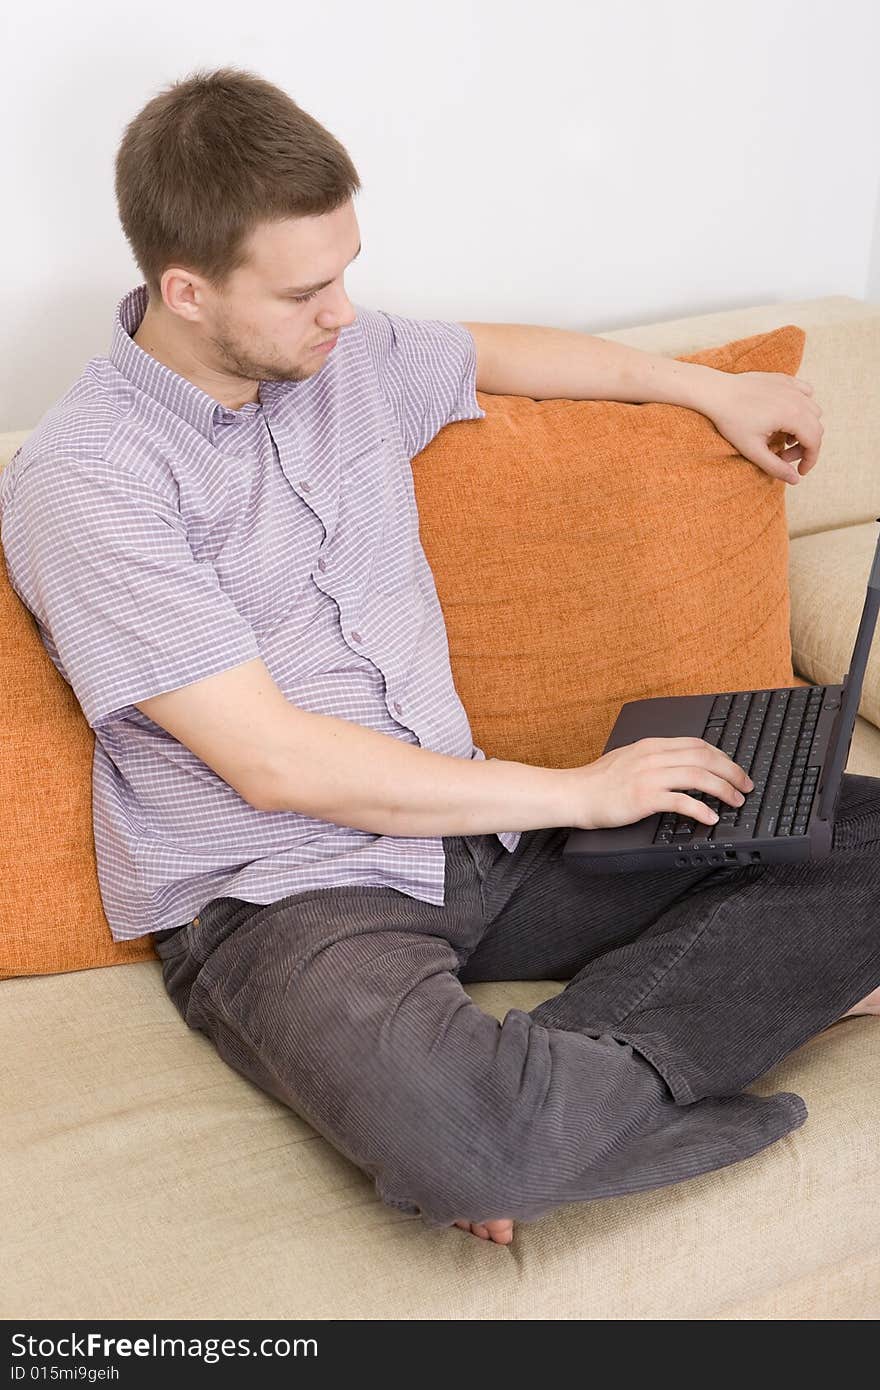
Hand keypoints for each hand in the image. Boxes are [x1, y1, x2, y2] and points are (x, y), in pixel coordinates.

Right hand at [564, 736, 753, 830]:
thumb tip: (679, 766)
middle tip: (745, 786)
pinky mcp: (644, 797)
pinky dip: (701, 809)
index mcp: (652, 745)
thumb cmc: (598, 781)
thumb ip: (654, 758)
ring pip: (699, 776)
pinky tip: (710, 818)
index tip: (734, 770)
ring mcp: (649, 776)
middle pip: (705, 757)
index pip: (698, 744)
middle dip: (732, 771)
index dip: (723, 757)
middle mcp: (654, 756)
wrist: (574, 793)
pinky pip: (682, 801)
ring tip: (735, 801)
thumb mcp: (629, 758)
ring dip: (724, 789)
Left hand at [701, 370, 823, 484]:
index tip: (800, 471)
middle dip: (805, 447)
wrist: (716, 392)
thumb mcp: (752, 450)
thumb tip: (795, 480)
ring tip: (783, 437)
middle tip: (783, 456)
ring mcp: (792, 387)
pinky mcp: (784, 380)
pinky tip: (787, 416)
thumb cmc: (731, 421)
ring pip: (814, 411)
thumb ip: (776, 466)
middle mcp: (797, 399)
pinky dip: (803, 406)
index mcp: (793, 416)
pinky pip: (805, 393)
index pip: (814, 442)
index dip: (809, 461)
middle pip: (816, 428)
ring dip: (805, 428)